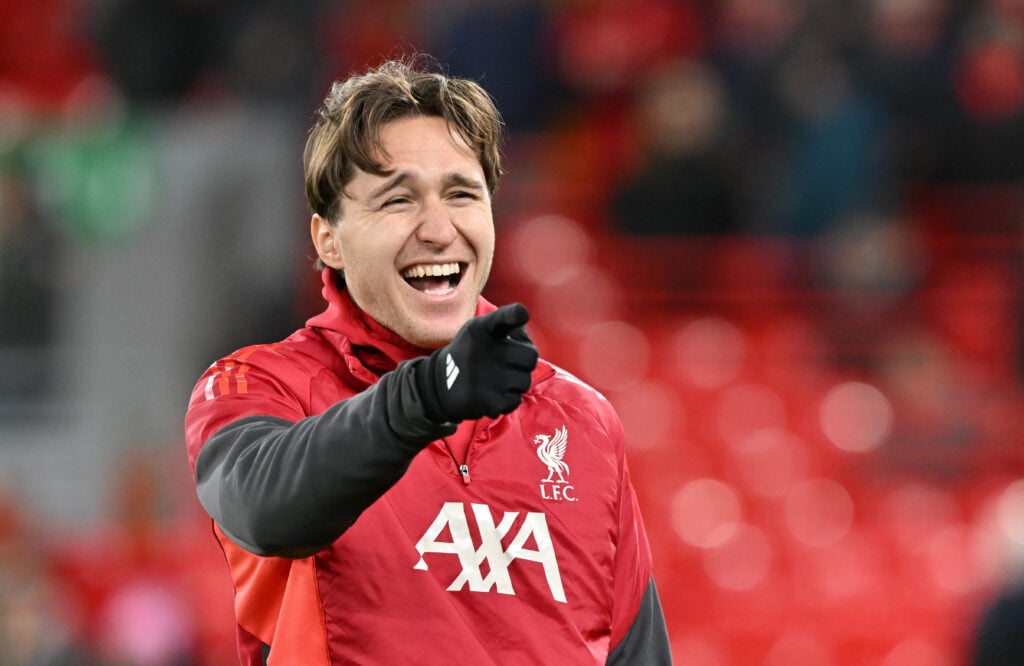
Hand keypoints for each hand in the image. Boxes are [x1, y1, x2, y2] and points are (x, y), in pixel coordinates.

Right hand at [419, 303, 538, 422]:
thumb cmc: (473, 352)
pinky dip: (508, 399)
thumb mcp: (483, 328)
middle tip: (508, 363)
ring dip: (516, 382)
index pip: (502, 318)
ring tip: (497, 379)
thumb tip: (527, 338)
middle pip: (531, 356)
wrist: (441, 384)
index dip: (514, 314)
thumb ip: (509, 323)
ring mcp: (484, 378)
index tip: (522, 313)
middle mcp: (482, 350)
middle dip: (524, 362)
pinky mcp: (486, 401)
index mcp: (482, 328)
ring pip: (525, 381)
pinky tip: (492, 393)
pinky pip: (515, 400)